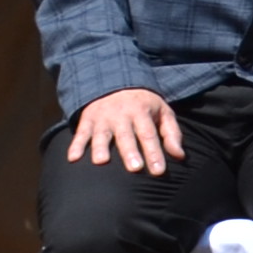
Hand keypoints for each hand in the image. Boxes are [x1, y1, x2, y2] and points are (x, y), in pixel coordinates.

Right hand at [67, 87, 183, 172]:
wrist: (114, 80)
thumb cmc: (143, 104)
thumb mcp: (162, 112)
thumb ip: (172, 134)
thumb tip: (180, 156)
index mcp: (142, 113)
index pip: (149, 135)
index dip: (154, 153)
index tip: (158, 171)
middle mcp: (122, 115)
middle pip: (126, 136)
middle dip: (130, 152)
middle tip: (135, 169)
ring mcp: (103, 118)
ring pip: (102, 135)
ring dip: (101, 148)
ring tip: (101, 162)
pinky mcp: (87, 120)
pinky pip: (81, 133)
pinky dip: (76, 145)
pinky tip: (73, 159)